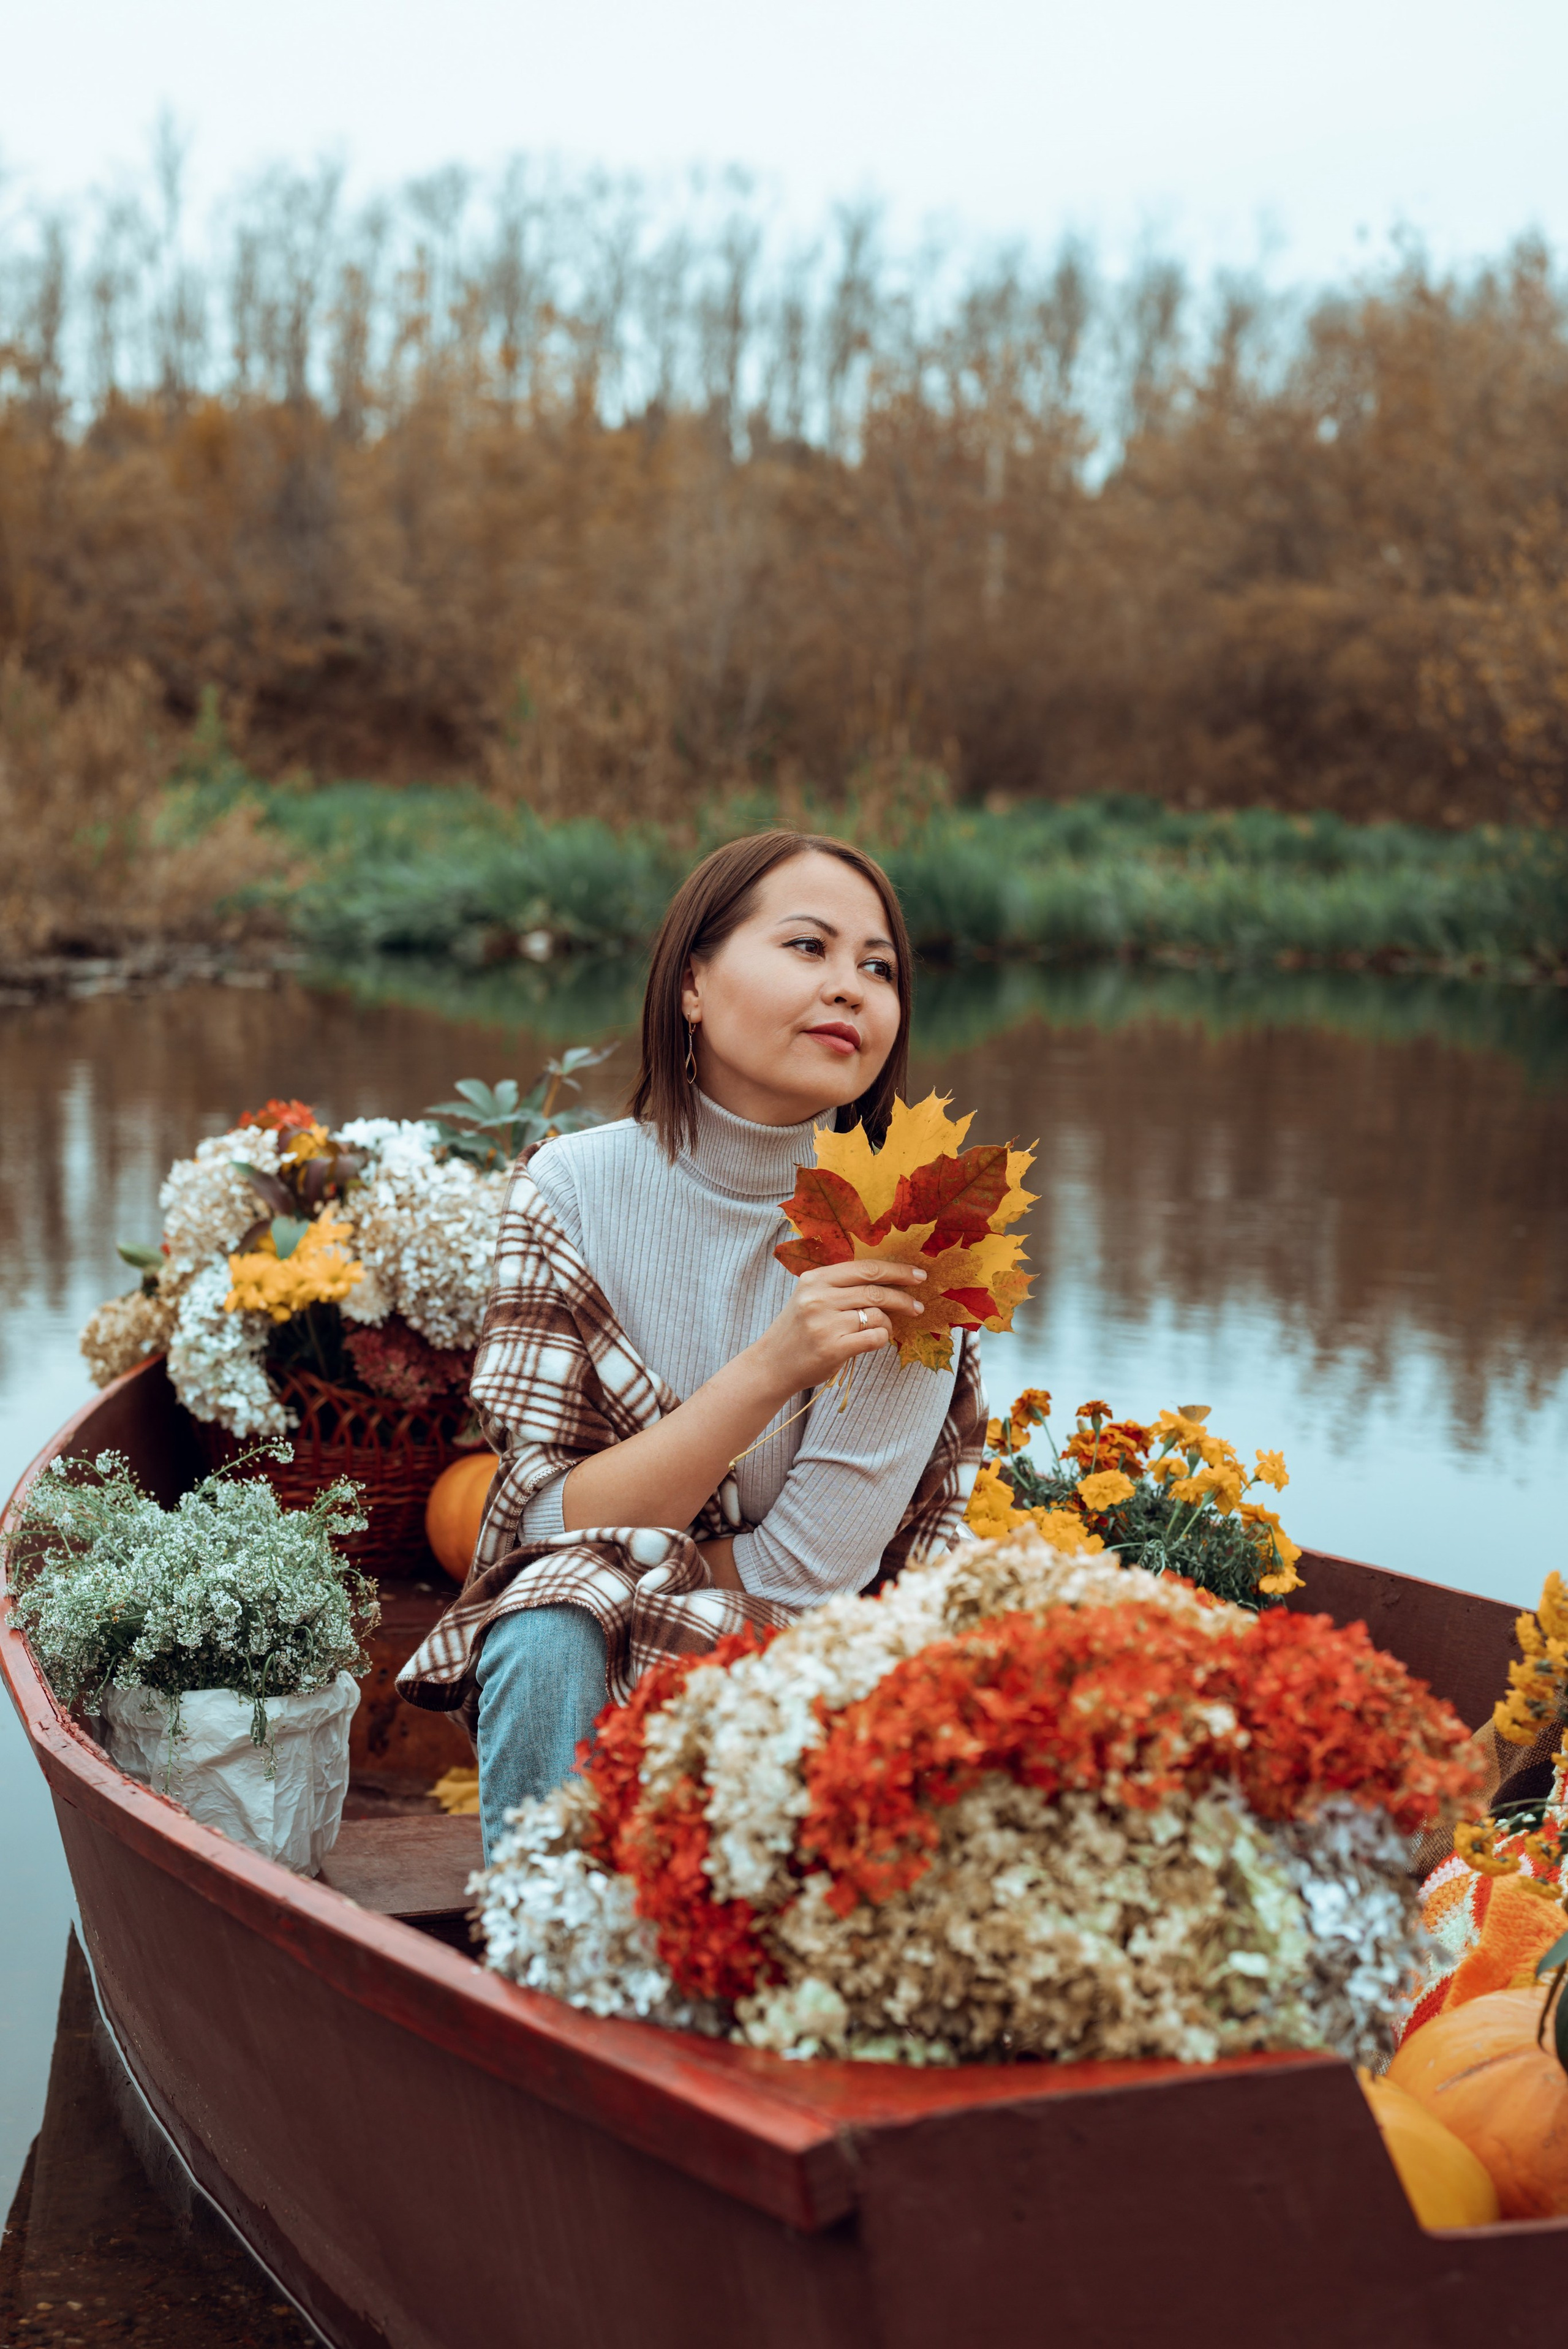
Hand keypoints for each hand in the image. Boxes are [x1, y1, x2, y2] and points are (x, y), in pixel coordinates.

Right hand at [752, 1258, 926, 1397]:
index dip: (897, 1271)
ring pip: (877, 1316)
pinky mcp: (832, 1348)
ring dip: (887, 1324)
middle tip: (918, 1306)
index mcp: (815, 1279)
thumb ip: (841, 1285)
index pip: (866, 1268)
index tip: (918, 1275)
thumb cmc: (798, 1330)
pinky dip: (881, 1339)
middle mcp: (819, 1298)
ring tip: (882, 1329)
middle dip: (903, 1298)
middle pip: (876, 1291)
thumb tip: (889, 1277)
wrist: (772, 1365)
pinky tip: (874, 1341)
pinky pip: (874, 1338)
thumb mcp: (811, 1297)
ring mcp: (825, 1323)